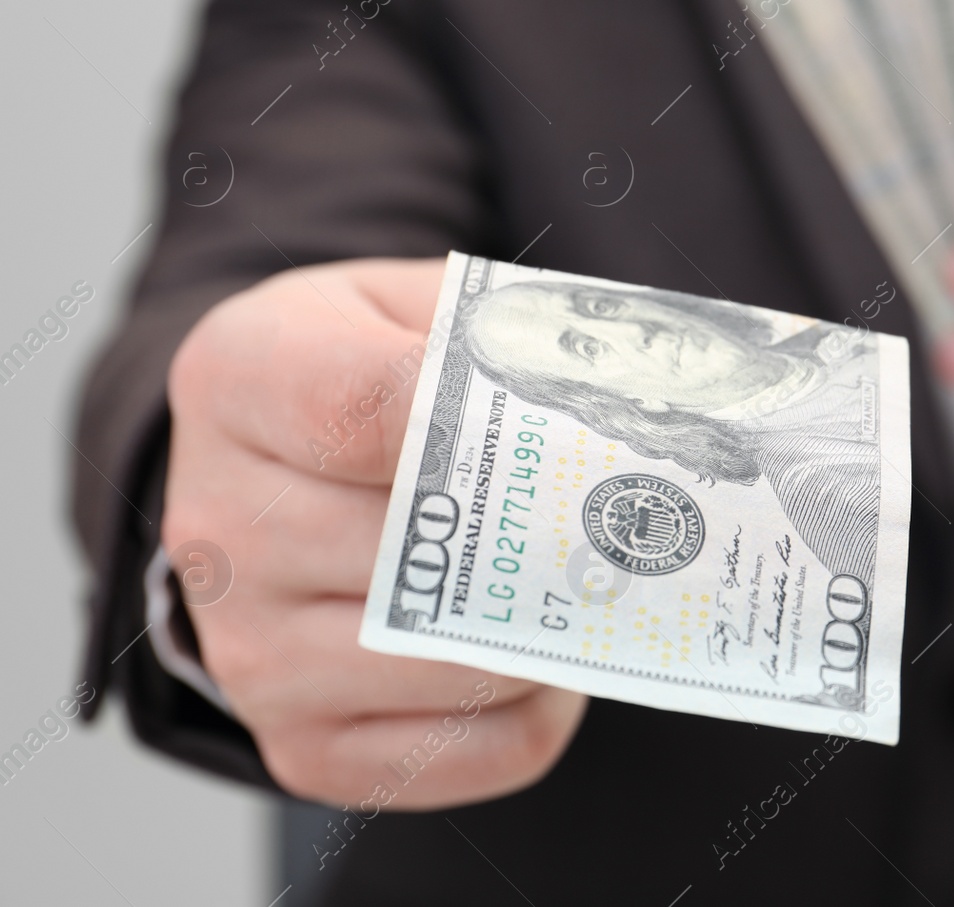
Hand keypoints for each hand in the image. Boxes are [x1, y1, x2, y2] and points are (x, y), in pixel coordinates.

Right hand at [164, 258, 585, 807]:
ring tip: (591, 578)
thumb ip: (494, 333)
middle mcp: (219, 528)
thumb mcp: (409, 308)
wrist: (272, 477)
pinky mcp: (302, 746)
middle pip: (426, 547)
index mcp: (240, 379)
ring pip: (463, 661)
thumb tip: (614, 401)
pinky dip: (541, 707)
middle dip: (552, 534)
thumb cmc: (365, 378)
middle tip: (629, 514)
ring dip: (555, 627)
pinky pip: (474, 750)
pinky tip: (547, 650)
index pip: (369, 405)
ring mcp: (250, 651)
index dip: (485, 420)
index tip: (573, 426)